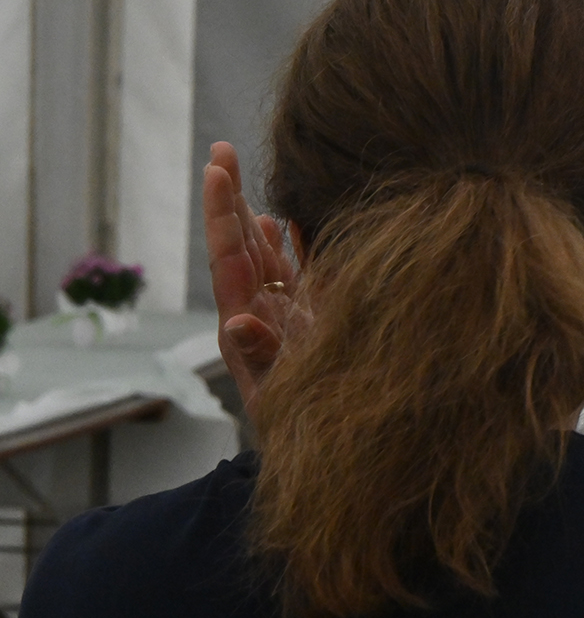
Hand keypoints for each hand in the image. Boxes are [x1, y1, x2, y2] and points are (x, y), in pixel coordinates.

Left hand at [202, 141, 302, 424]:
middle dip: (231, 200)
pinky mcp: (314, 327)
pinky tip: (294, 224)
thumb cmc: (305, 441)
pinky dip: (297, 249)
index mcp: (248, 327)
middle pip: (242, 248)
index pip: (231, 259)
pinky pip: (303, 278)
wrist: (332, 467)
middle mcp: (264, 316)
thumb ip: (261, 360)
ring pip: (268, 260)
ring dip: (256, 221)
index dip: (223, 214)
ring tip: (245, 183)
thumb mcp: (280, 404)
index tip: (217, 168)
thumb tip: (237, 321)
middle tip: (222, 150)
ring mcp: (288, 320)